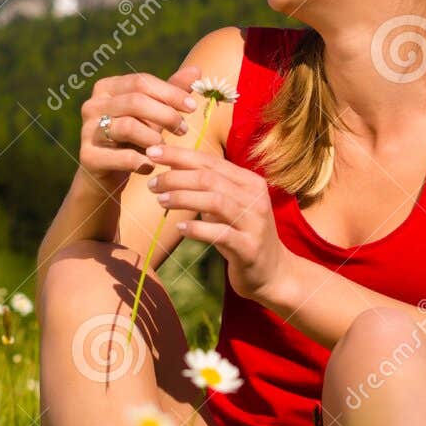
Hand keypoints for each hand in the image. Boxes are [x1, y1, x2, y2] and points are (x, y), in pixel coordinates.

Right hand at [78, 65, 199, 184]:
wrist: (106, 175)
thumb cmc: (133, 139)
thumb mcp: (152, 115)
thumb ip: (171, 93)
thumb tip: (197, 71)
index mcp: (106, 88)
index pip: (141, 82)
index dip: (170, 93)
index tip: (192, 107)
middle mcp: (93, 105)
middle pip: (135, 101)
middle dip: (165, 115)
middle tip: (183, 129)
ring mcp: (87, 130)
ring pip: (128, 127)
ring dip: (154, 139)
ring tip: (164, 147)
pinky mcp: (88, 157)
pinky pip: (123, 157)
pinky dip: (143, 162)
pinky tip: (151, 166)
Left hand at [145, 141, 293, 305]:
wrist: (273, 273)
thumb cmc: (242, 235)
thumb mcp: (229, 207)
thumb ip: (208, 189)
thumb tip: (172, 169)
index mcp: (249, 182)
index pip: (210, 161)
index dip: (180, 155)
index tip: (152, 152)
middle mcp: (254, 198)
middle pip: (210, 179)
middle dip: (176, 177)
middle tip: (152, 184)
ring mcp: (254, 223)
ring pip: (215, 202)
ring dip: (183, 198)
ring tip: (160, 201)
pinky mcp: (249, 248)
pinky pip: (220, 234)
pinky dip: (198, 229)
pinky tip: (180, 229)